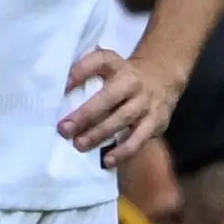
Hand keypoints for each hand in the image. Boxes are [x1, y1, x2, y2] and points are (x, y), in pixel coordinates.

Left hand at [60, 45, 185, 167]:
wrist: (162, 76)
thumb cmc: (123, 74)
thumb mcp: (107, 63)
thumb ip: (85, 70)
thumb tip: (61, 89)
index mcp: (116, 65)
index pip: (98, 62)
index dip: (80, 72)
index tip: (63, 87)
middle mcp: (132, 83)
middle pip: (107, 99)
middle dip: (84, 115)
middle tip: (64, 129)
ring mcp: (145, 103)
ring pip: (121, 120)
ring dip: (98, 134)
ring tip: (79, 144)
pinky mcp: (156, 122)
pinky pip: (138, 139)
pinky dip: (123, 151)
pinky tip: (108, 160)